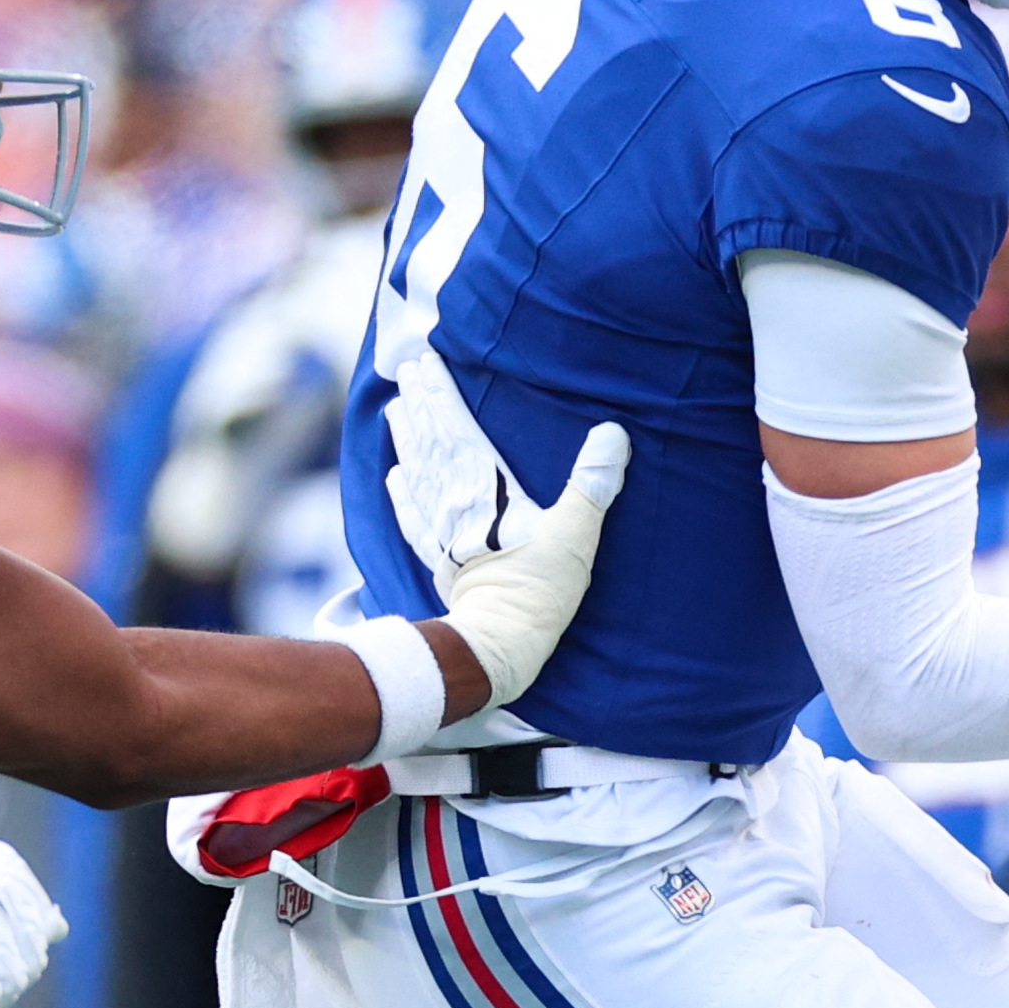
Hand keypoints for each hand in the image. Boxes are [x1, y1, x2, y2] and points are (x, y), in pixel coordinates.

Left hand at [382, 366, 631, 707]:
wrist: (502, 645)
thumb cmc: (540, 590)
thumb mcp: (576, 534)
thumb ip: (593, 483)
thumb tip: (614, 433)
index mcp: (488, 492)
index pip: (459, 432)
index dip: (442, 396)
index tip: (426, 362)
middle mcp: (458, 506)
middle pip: (434, 445)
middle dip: (420, 406)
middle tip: (404, 369)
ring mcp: (444, 535)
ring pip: (419, 476)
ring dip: (407, 440)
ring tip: (394, 408)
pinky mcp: (440, 562)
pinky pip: (415, 521)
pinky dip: (402, 497)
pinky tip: (394, 477)